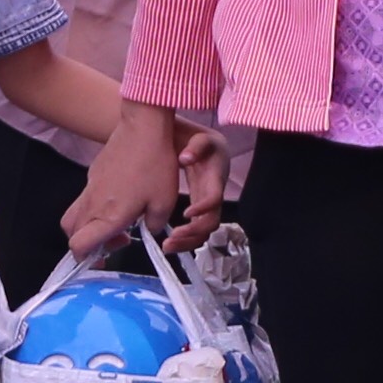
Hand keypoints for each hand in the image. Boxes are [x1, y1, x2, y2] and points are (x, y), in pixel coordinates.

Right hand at [64, 106, 184, 261]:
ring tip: (115, 223)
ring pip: (75, 216)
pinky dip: (95, 208)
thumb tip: (149, 229)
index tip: (102, 260)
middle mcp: (94, 204)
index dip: (85, 258)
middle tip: (112, 242)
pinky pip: (85, 199)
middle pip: (71, 233)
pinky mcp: (92, 175)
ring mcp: (90, 188)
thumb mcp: (165, 203)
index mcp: (109, 216)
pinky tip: (119, 199)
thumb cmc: (156, 165)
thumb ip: (155, 225)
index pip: (79, 246)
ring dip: (89, 227)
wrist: (144, 128)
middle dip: (87, 244)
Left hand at [166, 125, 231, 245]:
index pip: (214, 198)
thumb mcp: (200, 136)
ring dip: (188, 242)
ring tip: (167, 247)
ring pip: (204, 231)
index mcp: (216, 176)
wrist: (194, 140)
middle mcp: (214, 193)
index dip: (203, 208)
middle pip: (211, 222)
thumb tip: (185, 158)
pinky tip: (169, 244)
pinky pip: (196, 229)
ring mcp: (206, 203)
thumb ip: (196, 146)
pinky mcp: (198, 207)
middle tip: (171, 239)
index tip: (185, 213)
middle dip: (193, 233)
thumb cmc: (196, 137)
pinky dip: (185, 239)